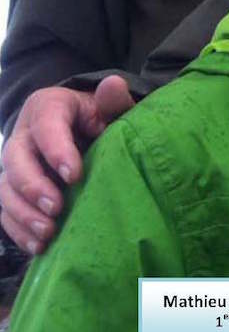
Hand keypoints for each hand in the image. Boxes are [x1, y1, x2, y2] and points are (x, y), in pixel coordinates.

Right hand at [0, 75, 132, 253]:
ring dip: (22, 213)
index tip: (75, 175)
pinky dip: (18, 229)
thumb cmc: (99, 117)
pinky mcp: (13, 188)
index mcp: (47, 108)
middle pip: (16, 159)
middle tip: (56, 209)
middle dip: (33, 186)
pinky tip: (38, 246)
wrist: (84, 129)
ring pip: (4, 188)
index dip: (56, 150)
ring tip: (48, 233)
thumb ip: (113, 101)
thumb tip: (114, 85)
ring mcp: (14, 163)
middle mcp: (22, 135)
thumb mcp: (109, 107)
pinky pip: (5, 209)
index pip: (45, 127)